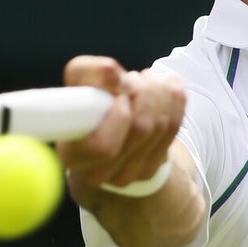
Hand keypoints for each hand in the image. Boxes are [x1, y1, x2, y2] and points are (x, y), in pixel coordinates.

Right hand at [56, 55, 185, 192]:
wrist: (105, 126)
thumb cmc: (86, 102)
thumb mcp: (78, 81)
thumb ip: (90, 72)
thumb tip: (116, 76)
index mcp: (72, 154)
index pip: (103, 145)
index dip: (119, 115)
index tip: (120, 94)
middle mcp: (98, 172)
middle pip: (140, 129)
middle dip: (144, 92)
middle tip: (134, 78)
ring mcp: (127, 174)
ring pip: (160, 125)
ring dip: (159, 92)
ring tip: (146, 79)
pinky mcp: (151, 168)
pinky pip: (174, 127)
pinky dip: (175, 99)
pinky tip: (167, 86)